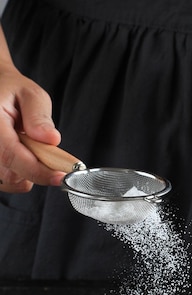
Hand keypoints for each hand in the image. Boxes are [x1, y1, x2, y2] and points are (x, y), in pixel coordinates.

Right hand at [0, 66, 65, 192]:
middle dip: (37, 168)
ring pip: (11, 181)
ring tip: (27, 146)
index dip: (38, 170)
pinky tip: (21, 156)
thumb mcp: (30, 94)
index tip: (60, 176)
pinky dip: (20, 175)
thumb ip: (39, 116)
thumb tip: (50, 139)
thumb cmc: (11, 92)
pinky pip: (8, 183)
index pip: (11, 155)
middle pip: (12, 174)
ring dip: (28, 172)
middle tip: (45, 149)